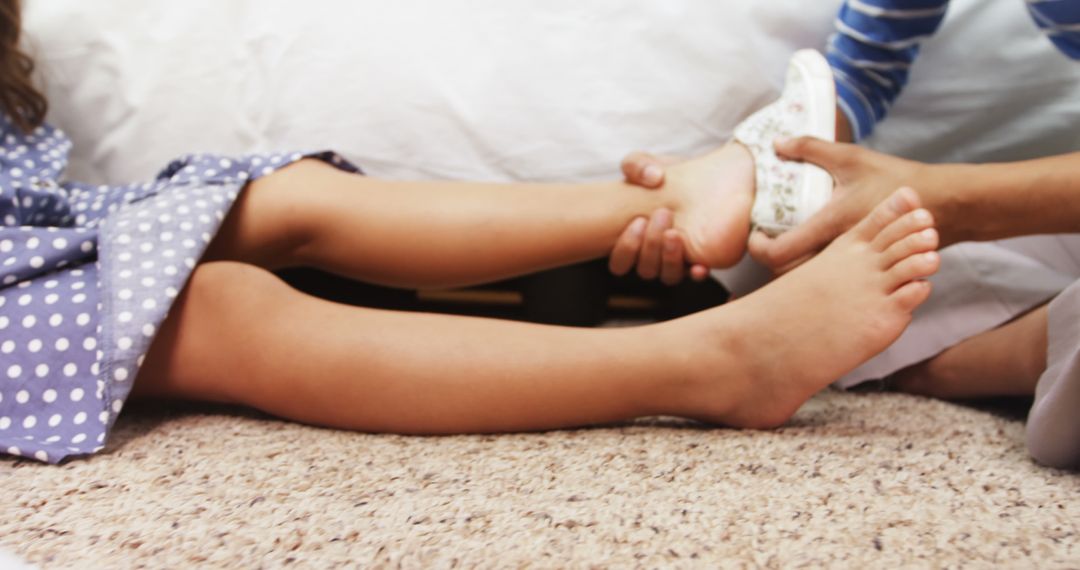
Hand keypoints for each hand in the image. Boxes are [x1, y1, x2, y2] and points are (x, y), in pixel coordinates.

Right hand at [609, 152, 709, 283]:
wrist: (696, 176)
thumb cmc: (661, 175)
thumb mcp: (645, 164)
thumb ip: (637, 165)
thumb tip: (651, 177)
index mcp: (631, 240)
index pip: (620, 263)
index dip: (626, 250)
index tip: (638, 222)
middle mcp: (651, 255)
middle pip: (645, 269)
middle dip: (651, 246)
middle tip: (662, 216)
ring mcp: (674, 259)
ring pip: (667, 275)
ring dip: (670, 258)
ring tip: (676, 234)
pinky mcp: (697, 258)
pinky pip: (694, 275)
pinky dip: (696, 272)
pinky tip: (700, 264)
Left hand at [748, 137, 929, 273]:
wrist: (945, 206)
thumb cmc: (895, 180)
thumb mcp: (851, 158)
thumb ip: (811, 148)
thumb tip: (776, 142)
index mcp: (831, 227)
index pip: (778, 255)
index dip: (757, 248)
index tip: (755, 235)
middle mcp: (840, 255)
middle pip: (787, 276)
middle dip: (770, 262)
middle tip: (766, 240)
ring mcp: (854, 269)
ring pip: (808, 282)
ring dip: (791, 268)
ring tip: (786, 245)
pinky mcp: (865, 274)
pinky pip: (830, 281)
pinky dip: (815, 273)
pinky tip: (812, 253)